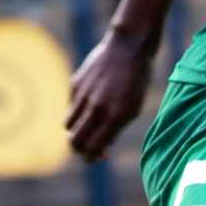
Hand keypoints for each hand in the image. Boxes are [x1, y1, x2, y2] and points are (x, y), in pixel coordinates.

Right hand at [65, 30, 155, 162]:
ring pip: (68, 126)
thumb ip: (114, 129)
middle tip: (88, 148)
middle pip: (74, 142)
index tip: (98, 156)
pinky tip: (92, 102)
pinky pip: (71, 106)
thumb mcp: (133, 108)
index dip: (92, 157)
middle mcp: (96, 108)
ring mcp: (83, 96)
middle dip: (79, 150)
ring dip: (75, 131)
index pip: (93, 149)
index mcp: (115, 117)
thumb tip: (98, 148)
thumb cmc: (136, 81)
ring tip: (89, 126)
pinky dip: (78, 111)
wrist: (129, 48)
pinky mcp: (74, 84)